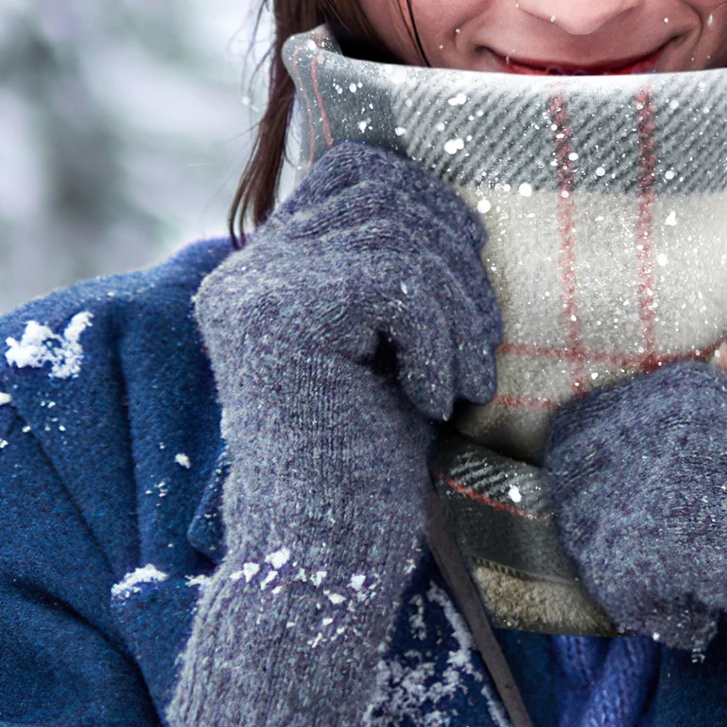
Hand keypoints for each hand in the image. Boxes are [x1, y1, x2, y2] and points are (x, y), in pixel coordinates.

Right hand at [168, 142, 501, 726]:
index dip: (424, 199)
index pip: (352, 167)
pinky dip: (439, 341)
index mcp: (266, 270)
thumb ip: (400, 269)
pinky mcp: (281, 322)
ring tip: (463, 380)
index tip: (464, 267)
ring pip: (400, 236)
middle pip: (384, 191)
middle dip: (456, 258)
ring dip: (458, 308)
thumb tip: (456, 205)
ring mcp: (256, 293)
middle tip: (478, 343)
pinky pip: (399, 286)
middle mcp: (247, 271)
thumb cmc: (371, 459)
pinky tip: (430, 400)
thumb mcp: (391, 344)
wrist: (327, 559)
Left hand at [543, 362, 726, 726]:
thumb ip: (676, 446)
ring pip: (587, 537)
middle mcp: (656, 416)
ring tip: (693, 595)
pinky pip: (614, 589)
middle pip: (568, 478)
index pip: (577, 425)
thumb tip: (594, 467)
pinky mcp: (653, 536)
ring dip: (629, 578)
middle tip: (660, 568)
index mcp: (678, 386)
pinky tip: (702, 625)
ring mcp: (652, 472)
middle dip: (601, 531)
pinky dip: (654, 619)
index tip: (640, 520)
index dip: (592, 483)